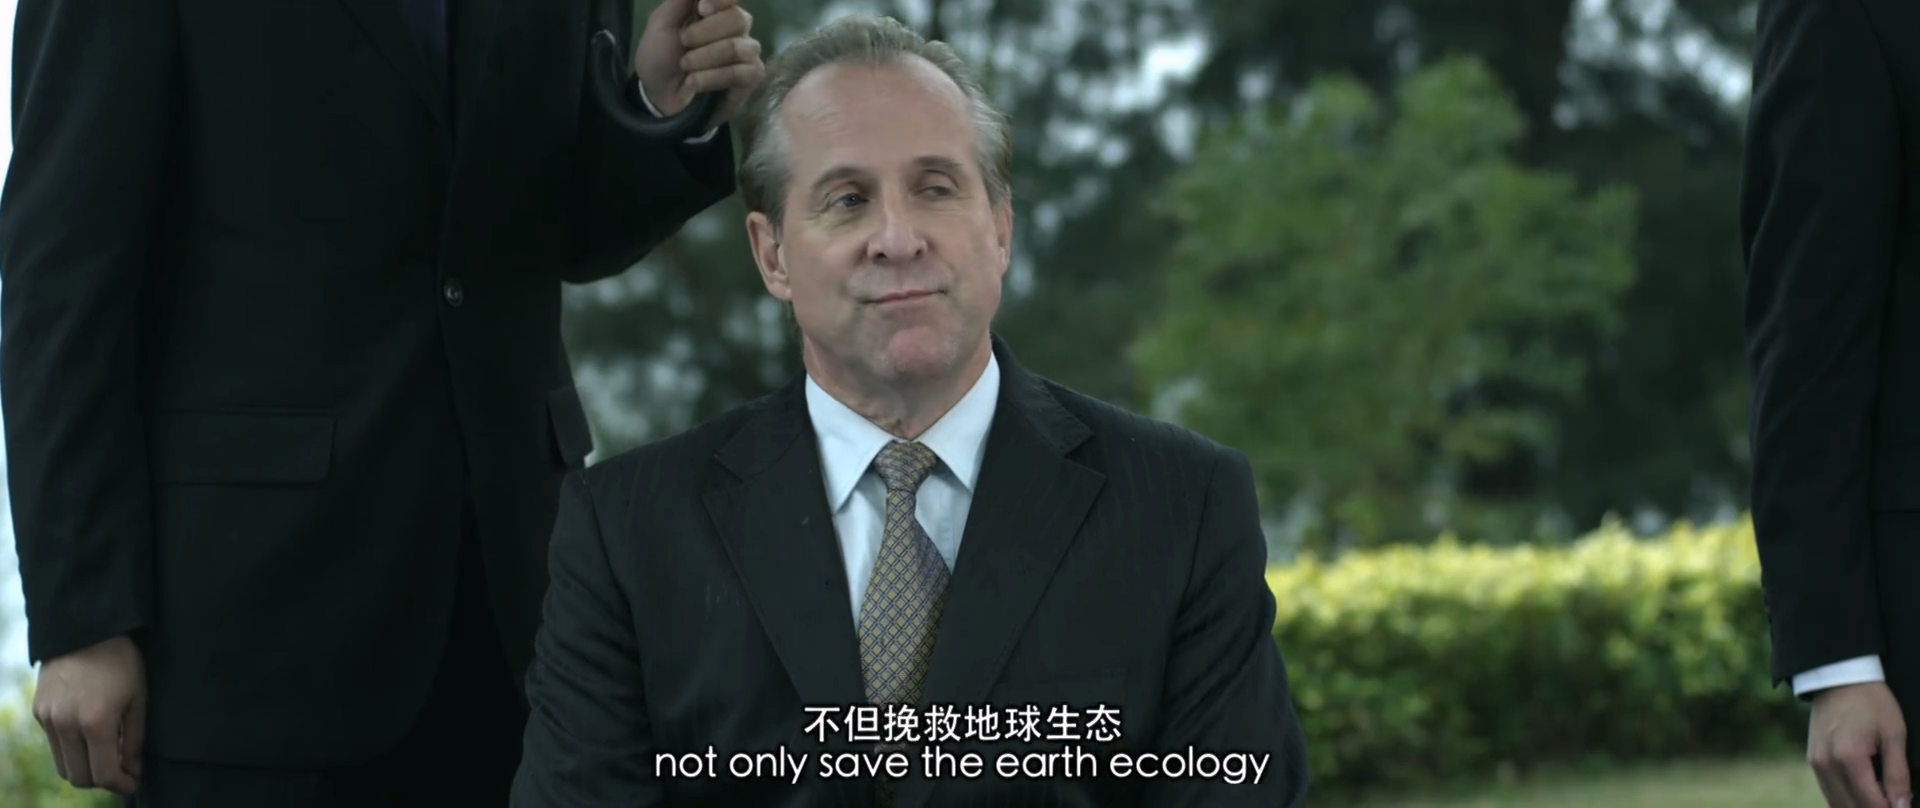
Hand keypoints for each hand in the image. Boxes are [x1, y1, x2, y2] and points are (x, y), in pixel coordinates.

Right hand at [33, 635, 145, 794]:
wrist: (84, 629)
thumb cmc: (121, 661)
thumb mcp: (138, 698)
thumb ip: (134, 739)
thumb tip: (132, 769)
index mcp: (95, 722)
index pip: (104, 773)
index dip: (123, 785)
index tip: (135, 782)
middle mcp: (65, 725)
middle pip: (79, 777)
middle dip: (102, 781)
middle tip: (122, 771)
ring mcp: (48, 719)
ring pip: (63, 765)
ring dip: (85, 768)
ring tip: (107, 756)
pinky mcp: (39, 711)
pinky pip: (54, 745)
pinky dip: (72, 750)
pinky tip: (90, 737)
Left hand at [633, 0, 763, 132]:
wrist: (658, 96)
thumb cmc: (660, 57)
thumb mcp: (661, 23)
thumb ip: (682, 0)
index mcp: (716, 11)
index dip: (720, 0)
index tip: (701, 10)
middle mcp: (736, 28)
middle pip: (738, 19)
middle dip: (704, 33)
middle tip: (683, 43)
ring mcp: (747, 53)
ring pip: (737, 47)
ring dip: (704, 58)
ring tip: (685, 67)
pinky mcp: (751, 78)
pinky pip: (741, 73)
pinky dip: (712, 78)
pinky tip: (694, 83)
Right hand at [1810, 682, 1910, 807]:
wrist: (1838, 677)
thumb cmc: (1871, 702)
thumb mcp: (1894, 734)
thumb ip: (1897, 774)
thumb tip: (1901, 806)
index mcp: (1849, 758)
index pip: (1871, 803)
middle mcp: (1826, 765)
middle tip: (1894, 804)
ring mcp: (1816, 764)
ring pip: (1837, 804)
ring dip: (1859, 807)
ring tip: (1881, 800)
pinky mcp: (1812, 760)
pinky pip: (1829, 791)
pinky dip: (1846, 799)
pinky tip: (1864, 794)